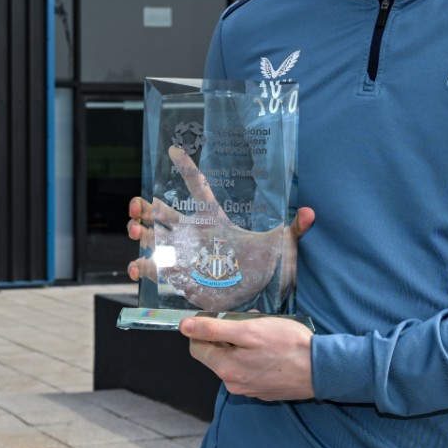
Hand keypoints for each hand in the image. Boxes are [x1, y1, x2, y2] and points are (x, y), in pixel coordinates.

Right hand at [125, 145, 313, 311]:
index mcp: (214, 220)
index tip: (174, 149)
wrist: (256, 298)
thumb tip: (311, 212)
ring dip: (140, 231)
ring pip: (153, 236)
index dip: (187, 168)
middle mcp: (194, 233)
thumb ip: (294, 230)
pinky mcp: (179, 276)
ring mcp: (183, 254)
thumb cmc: (266, 268)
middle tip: (137, 204)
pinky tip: (137, 268)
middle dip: (145, 205)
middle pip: (163, 212)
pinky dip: (142, 267)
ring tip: (135, 230)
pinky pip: (155, 269)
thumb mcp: (281, 247)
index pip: (198, 188)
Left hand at [182, 313, 314, 400]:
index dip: (205, 330)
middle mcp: (234, 384)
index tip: (223, 319)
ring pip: (234, 361)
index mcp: (225, 369)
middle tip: (249, 324)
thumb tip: (184, 327)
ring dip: (242, 346)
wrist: (322, 369)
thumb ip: (214, 329)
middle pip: (216, 355)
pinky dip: (254, 358)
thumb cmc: (288, 346)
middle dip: (227, 337)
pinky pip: (250, 370)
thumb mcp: (249, 330)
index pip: (197, 348)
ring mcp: (250, 389)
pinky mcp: (264, 390)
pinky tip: (272, 351)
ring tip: (264, 336)